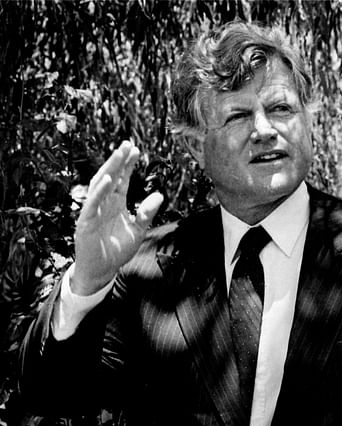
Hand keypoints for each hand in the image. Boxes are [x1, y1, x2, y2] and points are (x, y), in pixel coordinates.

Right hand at [72, 141, 162, 294]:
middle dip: (119, 161)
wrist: (102, 270)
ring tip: (118, 155)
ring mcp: (94, 211)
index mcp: (116, 203)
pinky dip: (99, 191)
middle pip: (111, 177)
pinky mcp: (86, 222)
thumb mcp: (138, 230)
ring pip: (100, 185)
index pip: (122, 179)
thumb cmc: (117, 249)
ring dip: (108, 169)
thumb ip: (147, 213)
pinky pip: (92, 204)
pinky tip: (107, 179)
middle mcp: (104, 203)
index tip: (136, 150)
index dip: (128, 165)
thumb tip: (160, 195)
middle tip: (127, 144)